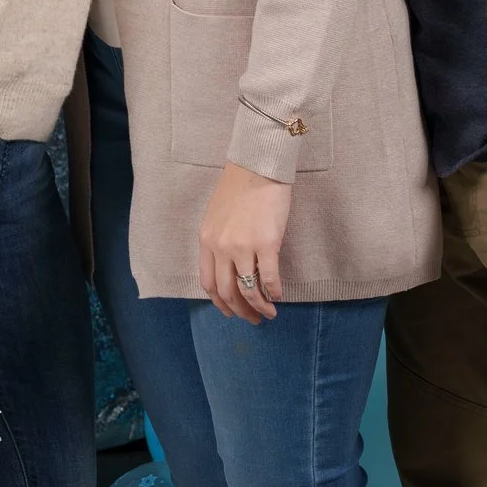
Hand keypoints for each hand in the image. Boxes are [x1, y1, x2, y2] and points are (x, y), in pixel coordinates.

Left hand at [199, 162, 292, 321]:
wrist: (257, 167)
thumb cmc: (239, 187)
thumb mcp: (217, 216)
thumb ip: (219, 241)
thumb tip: (229, 265)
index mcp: (207, 240)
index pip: (208, 283)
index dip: (219, 302)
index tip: (230, 311)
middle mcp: (221, 247)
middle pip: (227, 292)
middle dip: (240, 311)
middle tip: (252, 319)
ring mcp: (243, 247)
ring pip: (248, 290)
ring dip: (259, 307)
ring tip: (269, 313)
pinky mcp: (266, 244)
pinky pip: (269, 279)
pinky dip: (274, 293)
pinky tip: (279, 296)